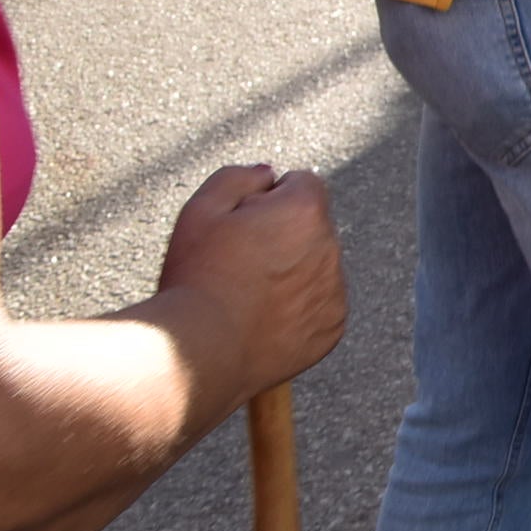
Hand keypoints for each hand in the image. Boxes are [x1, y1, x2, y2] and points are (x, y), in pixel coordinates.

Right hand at [154, 165, 347, 400]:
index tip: (238, 228)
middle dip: (280, 236)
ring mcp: (335, 290)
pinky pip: (318, 306)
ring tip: (244, 297)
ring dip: (290, 273)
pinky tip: (259, 322)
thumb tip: (270, 174)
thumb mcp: (200, 211)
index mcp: (306, 210)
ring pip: (315, 267)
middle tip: (236, 266)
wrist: (198, 355)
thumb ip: (238, 177)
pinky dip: (296, 310)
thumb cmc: (195, 280)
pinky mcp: (332, 327)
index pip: (301, 184)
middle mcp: (332, 246)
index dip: (264, 202)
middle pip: (310, 226)